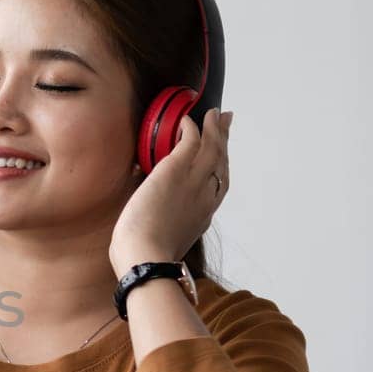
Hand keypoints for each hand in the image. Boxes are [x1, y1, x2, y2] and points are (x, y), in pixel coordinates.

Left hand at [109, 106, 233, 270]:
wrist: (146, 257)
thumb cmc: (145, 256)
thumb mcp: (164, 240)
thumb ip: (164, 227)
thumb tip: (149, 221)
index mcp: (203, 215)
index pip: (218, 185)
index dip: (221, 166)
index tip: (222, 155)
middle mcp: (205, 196)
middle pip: (221, 162)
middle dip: (224, 140)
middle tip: (226, 123)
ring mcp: (194, 182)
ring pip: (212, 148)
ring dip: (215, 128)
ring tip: (215, 114)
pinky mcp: (176, 170)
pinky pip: (190, 141)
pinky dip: (192, 128)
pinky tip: (188, 120)